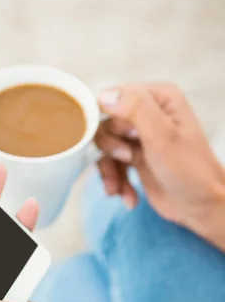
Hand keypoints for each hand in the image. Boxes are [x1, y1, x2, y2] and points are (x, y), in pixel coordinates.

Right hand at [95, 83, 224, 247]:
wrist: (199, 206)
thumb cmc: (188, 169)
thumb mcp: (163, 135)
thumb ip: (135, 108)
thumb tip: (102, 95)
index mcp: (158, 99)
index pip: (114, 98)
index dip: (109, 120)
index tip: (121, 142)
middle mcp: (147, 114)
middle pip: (106, 124)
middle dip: (111, 147)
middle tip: (128, 158)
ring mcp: (139, 137)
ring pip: (105, 147)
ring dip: (109, 170)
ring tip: (118, 189)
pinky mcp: (134, 158)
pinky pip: (111, 164)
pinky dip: (115, 181)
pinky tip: (127, 196)